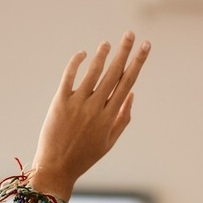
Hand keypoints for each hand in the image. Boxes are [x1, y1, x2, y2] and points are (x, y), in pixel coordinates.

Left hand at [28, 32, 150, 201]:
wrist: (56, 168)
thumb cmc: (84, 156)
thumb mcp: (109, 141)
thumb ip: (123, 118)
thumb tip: (131, 94)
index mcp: (109, 117)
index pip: (127, 83)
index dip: (137, 63)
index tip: (145, 46)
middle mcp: (95, 108)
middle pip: (113, 73)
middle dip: (124, 52)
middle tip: (130, 34)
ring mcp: (77, 104)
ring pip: (93, 72)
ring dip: (101, 55)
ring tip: (107, 44)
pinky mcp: (60, 103)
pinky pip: (69, 77)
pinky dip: (76, 63)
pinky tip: (83, 54)